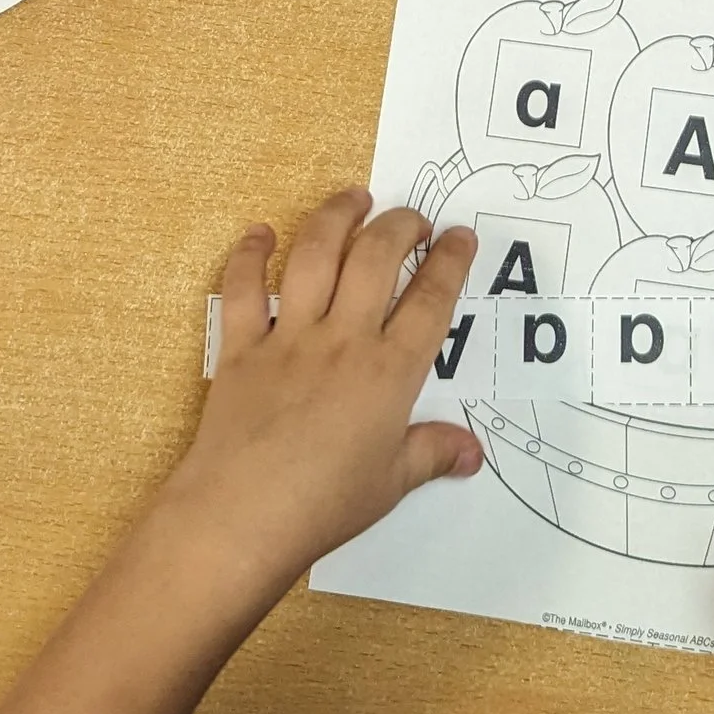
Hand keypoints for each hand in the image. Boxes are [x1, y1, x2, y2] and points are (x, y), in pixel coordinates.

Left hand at [167, 193, 481, 598]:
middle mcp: (343, 340)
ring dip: (336, 216)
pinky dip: (250, 254)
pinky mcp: (240, 346)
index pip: (430, 301)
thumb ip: (431, 454)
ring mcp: (288, 337)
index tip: (461, 236)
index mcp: (388, 373)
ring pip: (315, 254)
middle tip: (412, 218)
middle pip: (376, 258)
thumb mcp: (390, 485)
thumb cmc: (324, 505)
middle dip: (401, 225)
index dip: (450, 261)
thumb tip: (473, 452)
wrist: (241, 515)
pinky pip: (241, 288)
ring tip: (354, 198)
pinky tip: (260, 232)